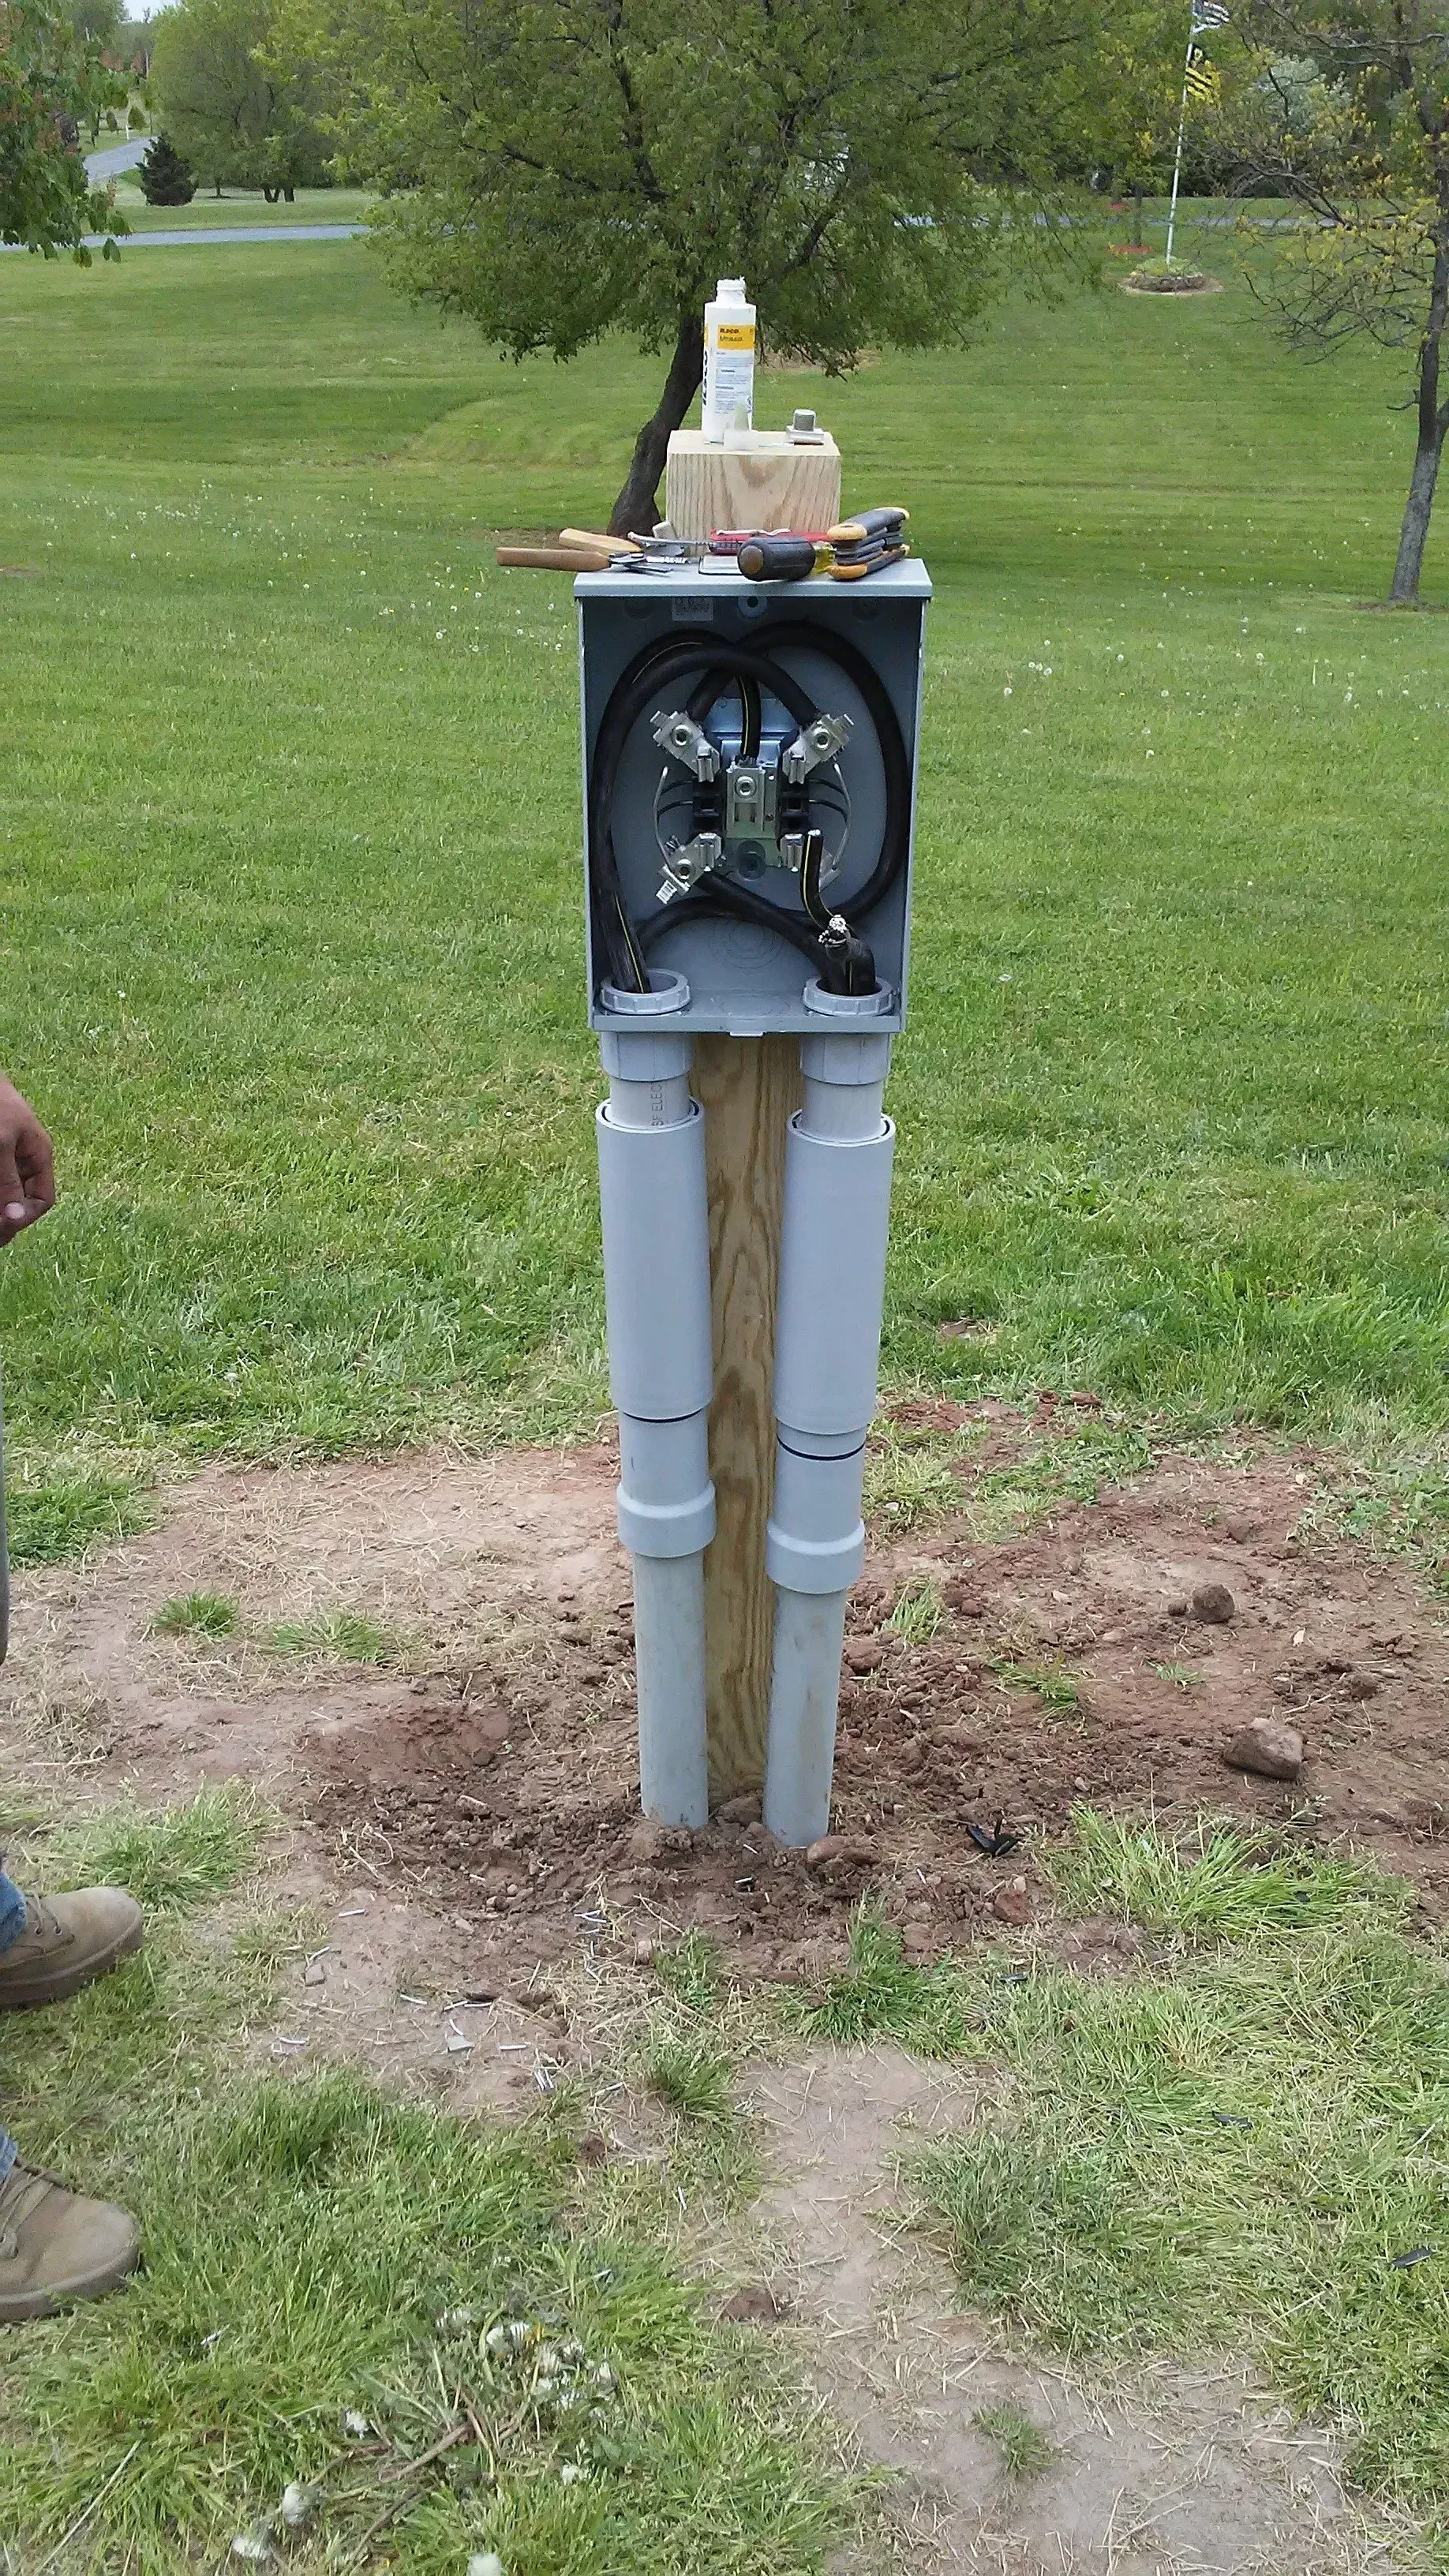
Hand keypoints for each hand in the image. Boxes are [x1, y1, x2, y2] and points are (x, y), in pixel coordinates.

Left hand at [0, 1078, 55, 1246]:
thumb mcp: (1, 1144)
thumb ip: (7, 1181)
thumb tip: (16, 1217)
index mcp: (38, 1155)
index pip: (42, 1199)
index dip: (24, 1217)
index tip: (3, 1227)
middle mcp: (24, 1160)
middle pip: (21, 1200)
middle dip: (7, 1217)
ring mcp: (7, 1157)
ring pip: (4, 1192)